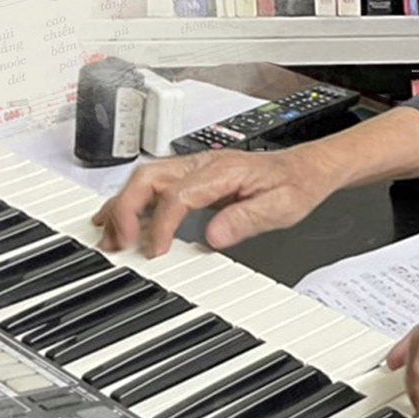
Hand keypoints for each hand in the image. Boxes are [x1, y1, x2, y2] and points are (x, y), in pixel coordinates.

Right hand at [91, 145, 337, 255]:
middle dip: (125, 209)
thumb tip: (212, 237)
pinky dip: (133, 203)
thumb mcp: (283, 207)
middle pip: (148, 178)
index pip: (177, 195)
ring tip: (110, 236)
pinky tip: (124, 222)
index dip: (160, 225)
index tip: (155, 252)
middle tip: (119, 243)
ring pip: (146, 179)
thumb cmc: (296, 184)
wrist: (308, 168)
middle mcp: (204, 165)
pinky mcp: (194, 178)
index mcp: (224, 170)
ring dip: (123, 206)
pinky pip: (155, 186)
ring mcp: (197, 169)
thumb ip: (247, 220)